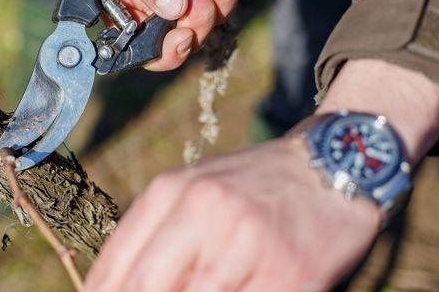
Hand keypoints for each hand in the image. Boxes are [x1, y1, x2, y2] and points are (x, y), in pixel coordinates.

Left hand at [85, 139, 380, 290]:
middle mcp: (206, 211)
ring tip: (194, 290)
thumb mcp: (194, 192)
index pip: (118, 260)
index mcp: (173, 190)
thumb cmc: (250, 187)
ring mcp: (249, 242)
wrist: (332, 166)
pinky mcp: (288, 273)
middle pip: (147, 285)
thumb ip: (155, 234)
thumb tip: (113, 285)